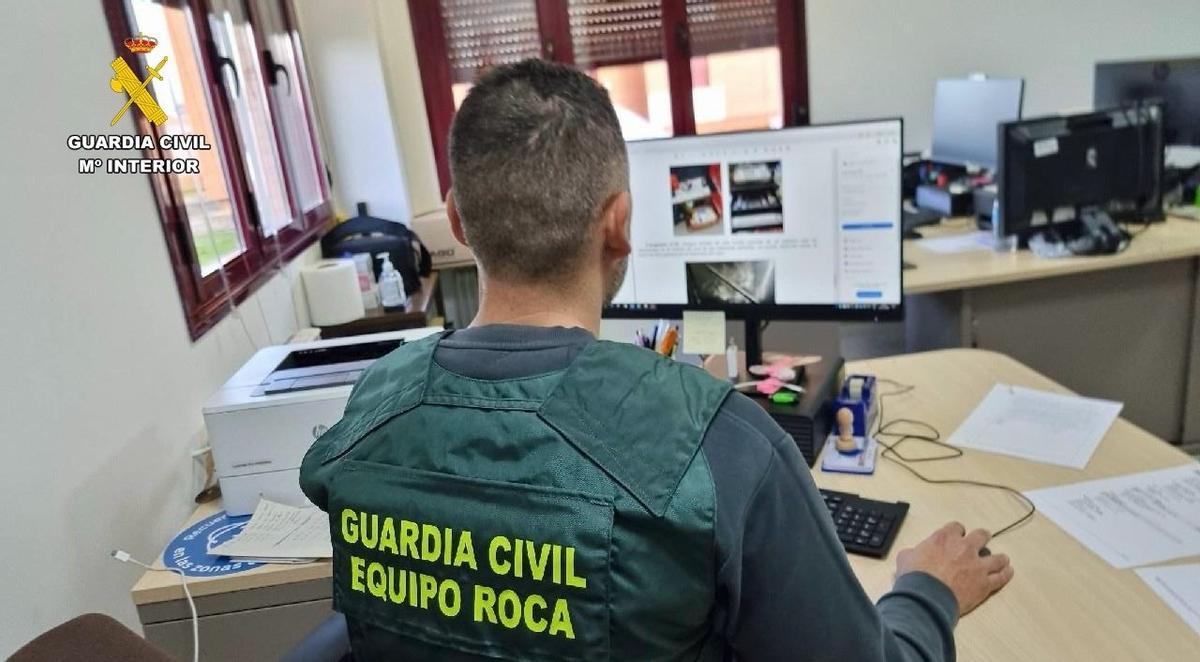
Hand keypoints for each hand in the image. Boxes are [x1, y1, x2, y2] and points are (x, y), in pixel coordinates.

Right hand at [895, 522, 1013, 615]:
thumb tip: (911, 555)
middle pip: (981, 536)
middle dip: (982, 538)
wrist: (926, 597)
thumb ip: (913, 552)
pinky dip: (1005, 574)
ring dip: (999, 557)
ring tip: (1002, 559)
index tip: (957, 536)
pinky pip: (1001, 577)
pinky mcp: (985, 583)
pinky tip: (1008, 571)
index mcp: (944, 538)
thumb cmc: (914, 577)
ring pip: (997, 557)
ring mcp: (977, 565)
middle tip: (982, 541)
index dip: (957, 532)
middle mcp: (964, 548)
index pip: (956, 527)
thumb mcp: (905, 558)